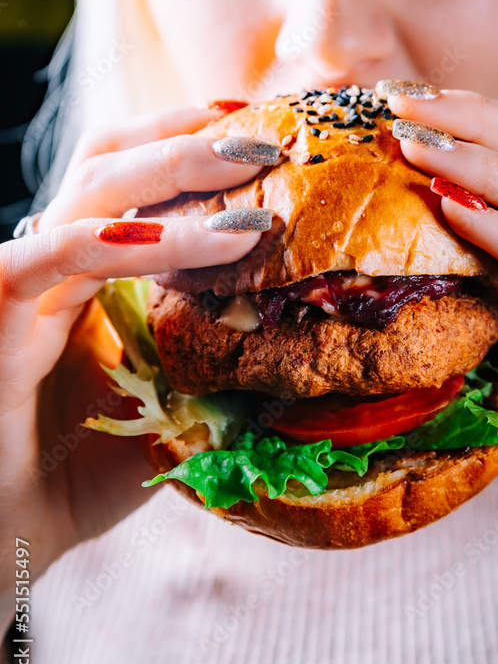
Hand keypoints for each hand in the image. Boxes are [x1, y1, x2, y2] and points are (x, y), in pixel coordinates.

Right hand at [0, 104, 274, 625]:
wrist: (6, 535)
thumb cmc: (78, 475)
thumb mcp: (165, 408)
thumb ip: (215, 368)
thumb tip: (301, 350)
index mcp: (85, 273)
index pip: (133, 179)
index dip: (188, 143)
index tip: (262, 129)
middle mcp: (50, 261)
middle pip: (113, 161)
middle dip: (191, 137)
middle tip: (271, 134)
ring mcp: (19, 279)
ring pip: (93, 191)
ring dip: (175, 170)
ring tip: (255, 165)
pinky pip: (56, 254)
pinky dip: (123, 238)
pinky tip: (200, 241)